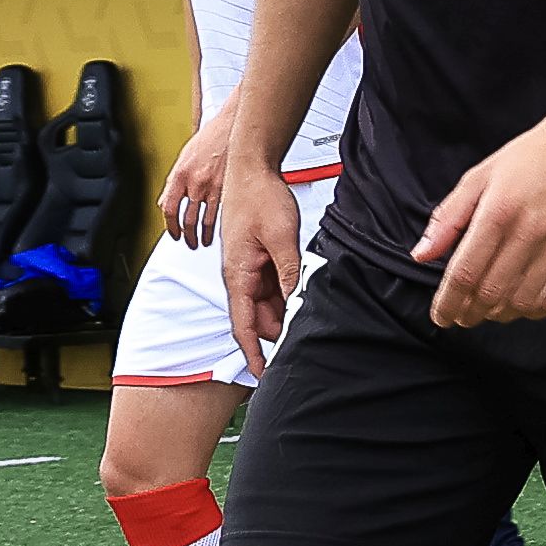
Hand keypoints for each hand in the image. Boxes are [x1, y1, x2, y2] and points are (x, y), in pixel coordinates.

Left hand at [158, 128, 225, 246]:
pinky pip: (219, 214)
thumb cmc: (211, 138)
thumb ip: (174, 180)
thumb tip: (165, 200)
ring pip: (204, 221)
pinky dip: (216, 227)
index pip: (168, 208)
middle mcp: (195, 182)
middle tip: (188, 242)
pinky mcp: (229, 189)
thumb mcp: (185, 156)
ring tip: (202, 242)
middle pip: (187, 219)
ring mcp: (213, 187)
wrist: (233, 126)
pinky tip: (217, 232)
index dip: (169, 225)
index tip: (173, 233)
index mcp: (181, 174)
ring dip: (202, 236)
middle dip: (186, 236)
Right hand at [216, 156, 309, 364]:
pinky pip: (272, 286)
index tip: (264, 375)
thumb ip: (289, 273)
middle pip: (258, 319)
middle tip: (304, 339)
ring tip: (308, 314)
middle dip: (278, 332)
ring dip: (284, 311)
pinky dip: (286, 294)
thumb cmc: (259, 198)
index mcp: (237, 276)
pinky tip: (302, 293)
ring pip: (267, 304)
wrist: (252, 170)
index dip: (253, 354)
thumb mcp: (282, 239)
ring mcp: (249, 268)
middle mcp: (239, 276)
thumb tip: (295, 303)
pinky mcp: (259, 259)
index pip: (243, 326)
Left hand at [415, 112, 545, 330]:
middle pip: (490, 294)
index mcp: (498, 211)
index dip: (447, 303)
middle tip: (463, 315)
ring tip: (491, 309)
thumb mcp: (480, 177)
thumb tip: (421, 255)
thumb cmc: (533, 157)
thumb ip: (448, 218)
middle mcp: (530, 232)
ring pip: (521, 303)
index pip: (464, 273)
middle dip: (469, 313)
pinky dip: (533, 312)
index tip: (441, 316)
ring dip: (499, 315)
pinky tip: (523, 302)